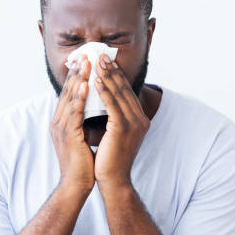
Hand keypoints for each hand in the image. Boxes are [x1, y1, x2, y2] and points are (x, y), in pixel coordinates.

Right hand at [50, 55, 94, 196]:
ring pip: (70, 98)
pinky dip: (80, 97)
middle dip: (77, 72)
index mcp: (61, 122)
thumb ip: (83, 123)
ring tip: (86, 63)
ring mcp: (61, 128)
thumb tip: (93, 110)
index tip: (84, 61)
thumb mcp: (81, 138)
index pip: (69, 95)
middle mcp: (58, 122)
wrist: (76, 185)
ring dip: (78, 79)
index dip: (76, 77)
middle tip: (85, 54)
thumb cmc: (82, 164)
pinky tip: (86, 85)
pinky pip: (74, 112)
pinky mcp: (68, 135)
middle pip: (67, 92)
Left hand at [93, 54, 150, 192]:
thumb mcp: (114, 133)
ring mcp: (133, 123)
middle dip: (112, 70)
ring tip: (97, 61)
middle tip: (101, 54)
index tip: (106, 61)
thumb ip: (114, 117)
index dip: (116, 75)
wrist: (112, 179)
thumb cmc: (109, 158)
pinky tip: (95, 80)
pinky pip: (112, 105)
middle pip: (124, 89)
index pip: (126, 92)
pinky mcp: (123, 128)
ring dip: (107, 75)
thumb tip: (103, 100)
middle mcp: (140, 119)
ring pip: (118, 94)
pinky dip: (104, 91)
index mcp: (139, 119)